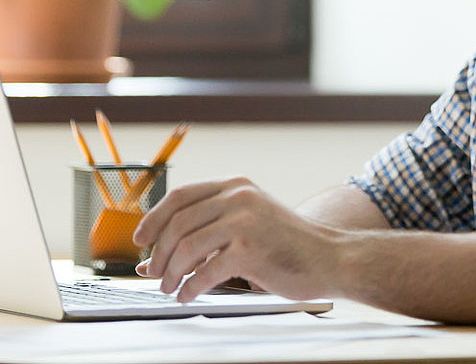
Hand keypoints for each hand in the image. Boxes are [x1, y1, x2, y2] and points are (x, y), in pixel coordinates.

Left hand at [132, 177, 340, 302]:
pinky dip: (190, 288)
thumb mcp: (247, 223)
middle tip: (154, 273)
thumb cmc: (285, 244)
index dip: (154, 218)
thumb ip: (207, 232)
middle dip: (159, 253)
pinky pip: (205, 272)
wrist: (328, 256)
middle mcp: (239, 197)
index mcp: (236, 185)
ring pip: (187, 247)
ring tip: (170, 287)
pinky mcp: (250, 250)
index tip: (141, 239)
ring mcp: (245, 221)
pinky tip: (189, 295)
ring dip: (171, 273)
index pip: (181, 196)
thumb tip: (154, 257)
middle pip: (178, 222)